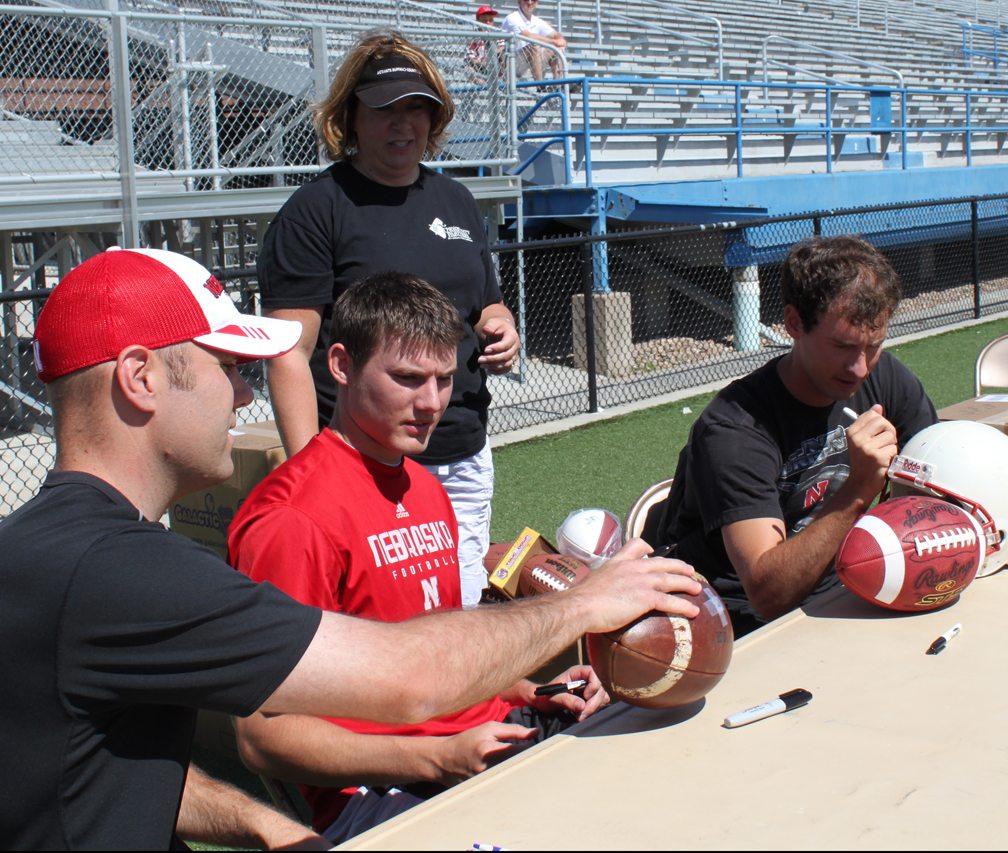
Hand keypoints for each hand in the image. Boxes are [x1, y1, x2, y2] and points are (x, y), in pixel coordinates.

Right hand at [431, 721, 535, 785]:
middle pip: (518, 767)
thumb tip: (535, 733)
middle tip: (531, 756)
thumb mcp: (488, 728)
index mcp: (489, 750)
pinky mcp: (484, 791)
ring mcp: (485, 783)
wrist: (444, 759)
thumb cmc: (468, 740)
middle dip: (526, 761)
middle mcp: (487, 768)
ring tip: (520, 765)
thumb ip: (513, 730)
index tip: (532, 744)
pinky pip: (504, 785)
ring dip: (518, 770)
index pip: (520, 750)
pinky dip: (509, 779)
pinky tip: (509, 774)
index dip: (530, 747)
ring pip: (513, 777)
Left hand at [477, 315, 519, 373]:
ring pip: (507, 365)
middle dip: (492, 359)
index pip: (506, 345)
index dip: (496, 348)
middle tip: (480, 359)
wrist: (502, 330)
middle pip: (506, 356)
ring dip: (494, 367)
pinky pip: (506, 369)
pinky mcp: (511, 361)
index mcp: (512, 336)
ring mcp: (514, 355)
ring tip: (482, 365)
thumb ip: (490, 326)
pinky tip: (488, 370)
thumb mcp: (493, 322)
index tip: (485, 350)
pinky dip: (497, 372)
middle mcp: (516, 347)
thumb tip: (486, 330)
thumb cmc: (497, 326)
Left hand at [531, 664, 608, 721]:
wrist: (543, 703)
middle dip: (592, 703)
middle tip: (581, 715)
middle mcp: (585, 679)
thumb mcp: (553, 697)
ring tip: (579, 715)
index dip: (593, 684)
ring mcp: (589, 689)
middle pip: (599, 688)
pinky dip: (593, 711)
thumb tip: (582, 705)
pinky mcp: (591, 699)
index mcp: (576, 673)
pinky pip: (599, 704)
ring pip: (601, 697)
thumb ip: (567, 700)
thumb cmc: (546, 696)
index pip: (593, 673)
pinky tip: (582, 715)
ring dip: (593, 708)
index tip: (586, 696)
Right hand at [568, 538, 700, 633]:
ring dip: (687, 584)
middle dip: (678, 566)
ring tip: (697, 588)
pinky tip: (693, 611)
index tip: (653, 551)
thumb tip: (596, 595)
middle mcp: (632, 567)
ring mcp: (640, 581)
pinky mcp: (646, 597)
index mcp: (618, 562)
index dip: (647, 548)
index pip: (635, 545)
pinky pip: (670, 600)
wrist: (580, 606)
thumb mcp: (592, 581)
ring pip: (670, 579)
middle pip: (662, 563)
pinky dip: (684, 605)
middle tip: (690, 571)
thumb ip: (601, 583)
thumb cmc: (581, 600)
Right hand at [844, 404, 897, 503]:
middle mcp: (857, 438)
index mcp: (852, 432)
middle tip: (883, 444)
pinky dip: (892, 455)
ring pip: (890, 436)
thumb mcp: (862, 440)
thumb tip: (878, 407)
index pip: (872, 415)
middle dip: (888, 432)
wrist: (860, 483)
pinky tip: (884, 461)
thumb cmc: (863, 460)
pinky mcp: (878, 457)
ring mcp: (867, 448)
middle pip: (883, 422)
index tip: (876, 434)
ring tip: (883, 454)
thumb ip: (869, 423)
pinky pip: (894, 448)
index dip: (880, 423)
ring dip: (891, 445)